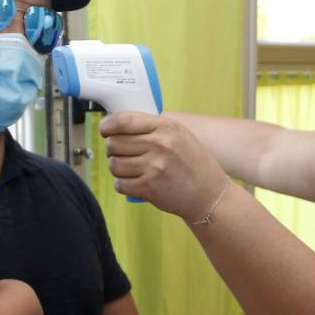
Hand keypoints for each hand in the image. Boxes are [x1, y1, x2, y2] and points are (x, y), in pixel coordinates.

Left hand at [100, 112, 228, 222]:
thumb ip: (153, 127)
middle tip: (121, 152)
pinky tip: (133, 182)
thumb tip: (119, 123)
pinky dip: (122, 184)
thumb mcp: (179, 135)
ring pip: (114, 164)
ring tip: (129, 169)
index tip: (106, 130)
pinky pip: (120, 184)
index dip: (108, 125)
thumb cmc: (193, 163)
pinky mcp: (149, 188)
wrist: (209, 194)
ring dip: (117, 168)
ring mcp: (154, 167)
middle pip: (114, 143)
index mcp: (165, 127)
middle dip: (113, 149)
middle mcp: (159, 145)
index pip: (123, 120)